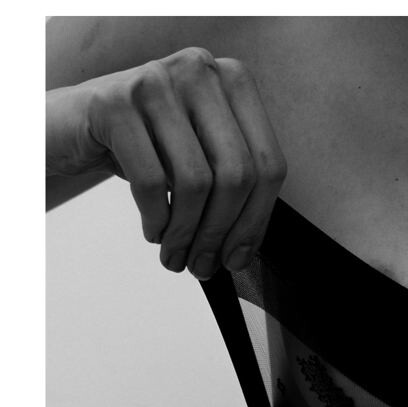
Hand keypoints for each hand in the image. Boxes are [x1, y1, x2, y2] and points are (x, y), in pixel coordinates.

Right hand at [46, 46, 286, 277]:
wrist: (71, 126)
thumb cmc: (145, 145)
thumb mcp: (198, 157)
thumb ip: (232, 187)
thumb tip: (245, 250)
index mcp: (233, 83)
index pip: (268, 164)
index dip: (256, 222)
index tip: (236, 258)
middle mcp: (200, 72)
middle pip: (237, 175)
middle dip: (220, 234)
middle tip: (203, 265)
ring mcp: (157, 81)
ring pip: (195, 182)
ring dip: (186, 234)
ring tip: (176, 254)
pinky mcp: (115, 102)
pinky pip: (152, 182)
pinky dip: (156, 220)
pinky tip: (154, 232)